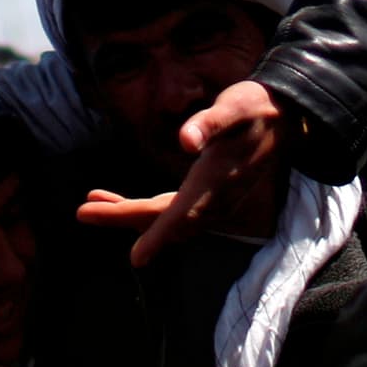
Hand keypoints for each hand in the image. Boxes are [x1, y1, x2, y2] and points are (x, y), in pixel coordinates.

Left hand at [73, 80, 289, 265]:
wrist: (283, 118)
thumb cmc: (255, 108)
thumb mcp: (235, 107)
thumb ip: (209, 123)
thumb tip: (185, 141)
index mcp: (218, 180)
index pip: (184, 215)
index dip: (159, 236)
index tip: (136, 259)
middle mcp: (215, 200)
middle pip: (164, 219)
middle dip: (123, 217)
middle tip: (83, 211)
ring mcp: (212, 202)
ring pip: (164, 218)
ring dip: (127, 214)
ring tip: (90, 204)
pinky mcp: (206, 197)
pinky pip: (170, 211)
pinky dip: (142, 209)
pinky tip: (118, 201)